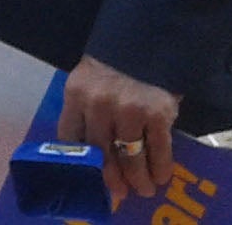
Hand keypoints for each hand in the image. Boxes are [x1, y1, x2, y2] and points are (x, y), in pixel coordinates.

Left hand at [56, 54, 179, 201]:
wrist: (149, 40)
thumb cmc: (115, 67)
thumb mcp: (89, 82)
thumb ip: (86, 111)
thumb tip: (92, 153)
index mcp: (76, 95)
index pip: (71, 139)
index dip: (80, 163)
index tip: (88, 179)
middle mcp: (99, 104)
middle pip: (101, 154)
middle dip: (111, 179)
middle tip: (120, 193)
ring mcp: (129, 109)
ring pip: (130, 157)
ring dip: (138, 179)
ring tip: (144, 189)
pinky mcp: (157, 113)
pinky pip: (158, 149)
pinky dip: (160, 167)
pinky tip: (160, 176)